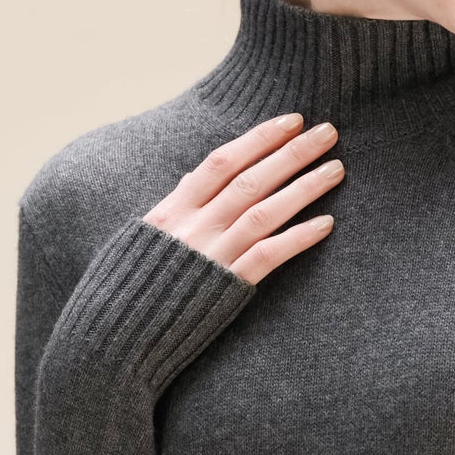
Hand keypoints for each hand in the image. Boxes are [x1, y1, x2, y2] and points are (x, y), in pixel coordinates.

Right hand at [144, 112, 344, 282]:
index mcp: (172, 210)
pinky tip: (326, 224)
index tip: (291, 121)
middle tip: (328, 133)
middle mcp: (193, 227)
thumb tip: (191, 182)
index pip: (221, 162)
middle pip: (250, 180)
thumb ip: (173, 210)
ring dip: (304, 188)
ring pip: (263, 211)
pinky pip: (267, 256)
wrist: (118, 333)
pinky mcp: (227, 287)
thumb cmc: (133, 287)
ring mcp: (211, 256)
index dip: (258, 139)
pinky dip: (297, 238)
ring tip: (335, 170)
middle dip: (292, 153)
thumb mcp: (145, 240)